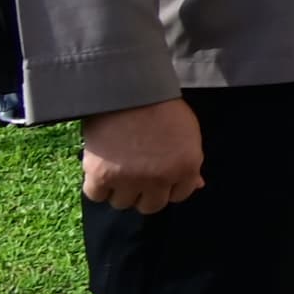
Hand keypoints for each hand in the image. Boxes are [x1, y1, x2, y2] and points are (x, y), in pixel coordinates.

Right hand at [81, 97, 204, 212]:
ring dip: (119, 190)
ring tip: (116, 167)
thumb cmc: (160, 105)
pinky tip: (100, 170)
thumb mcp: (188, 131)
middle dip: (144, 192)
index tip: (158, 175)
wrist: (127, 88)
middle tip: (135, 173)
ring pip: (123, 203)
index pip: (179, 196)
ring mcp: (130, 180)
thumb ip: (191, 162)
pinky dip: (96, 186)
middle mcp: (160, 179)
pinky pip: (97, 195)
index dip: (167, 186)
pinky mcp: (101, 175)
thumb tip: (197, 185)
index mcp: (186, 167)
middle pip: (150, 206)